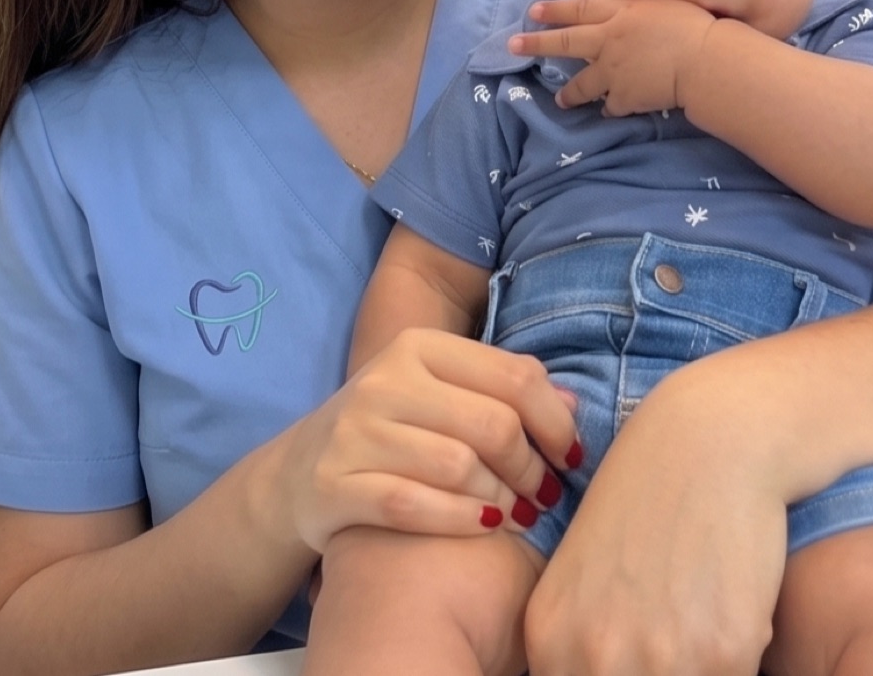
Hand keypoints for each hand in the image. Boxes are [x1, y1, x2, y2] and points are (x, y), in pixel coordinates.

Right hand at [284, 327, 579, 553]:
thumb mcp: (441, 394)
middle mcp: (385, 380)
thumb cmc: (391, 430)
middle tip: (546, 494)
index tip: (572, 456)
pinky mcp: (334, 484)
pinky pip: (414, 506)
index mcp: (419, 346)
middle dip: (532, 468)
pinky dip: (460, 520)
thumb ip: (502, 393)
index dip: (555, 421)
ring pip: (459, 467)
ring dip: (502, 500)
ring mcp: (356, 432)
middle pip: (493, 425)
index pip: (514, 375)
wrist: (297, 474)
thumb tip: (574, 406)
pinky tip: (482, 527)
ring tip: (516, 514)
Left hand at [508, 0, 715, 115]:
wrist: (702, 61)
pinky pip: (611, 105)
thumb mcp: (662, 7)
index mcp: (619, 13)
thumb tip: (633, 16)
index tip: (533, 12)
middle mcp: (608, 40)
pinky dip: (610, 109)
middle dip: (537, 43)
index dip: (555, 10)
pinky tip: (608, 112)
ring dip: (570, 92)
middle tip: (513, 45)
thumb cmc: (693, 27)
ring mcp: (612, 71)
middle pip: (566, 41)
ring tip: (560, 100)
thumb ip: (639, 13)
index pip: (580, 9)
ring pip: (583, 83)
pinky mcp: (623, 97)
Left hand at [526, 367, 786, 675]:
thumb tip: (601, 673)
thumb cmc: (647, 502)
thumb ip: (582, 647)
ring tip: (699, 620)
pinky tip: (731, 607)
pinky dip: (739, 658)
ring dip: (701, 670)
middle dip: (662, 671)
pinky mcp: (725, 653)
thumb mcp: (583, 577)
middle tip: (672, 625)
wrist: (710, 440)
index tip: (636, 652)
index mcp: (549, 639)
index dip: (619, 674)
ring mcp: (659, 659)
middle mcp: (594, 658)